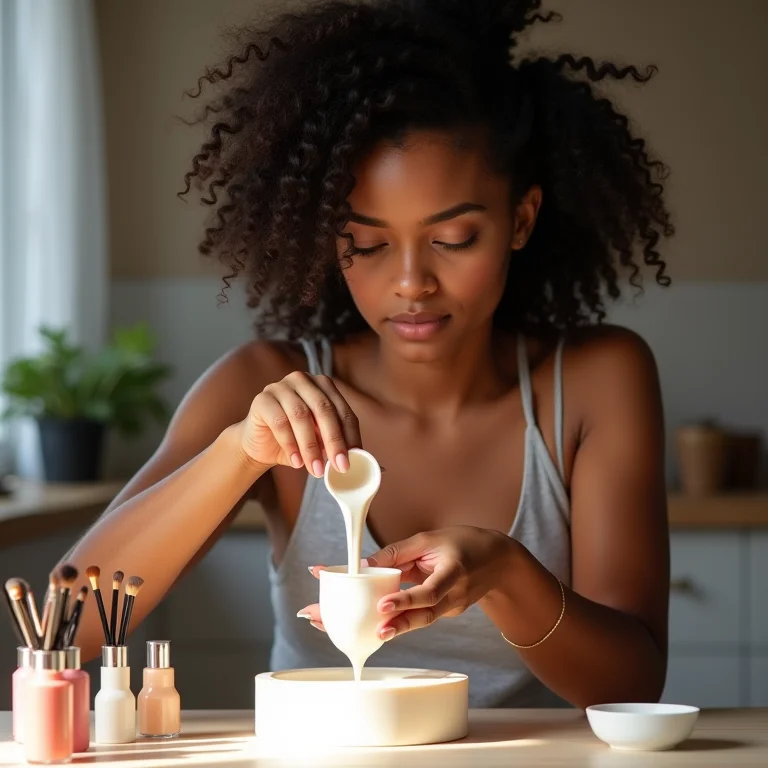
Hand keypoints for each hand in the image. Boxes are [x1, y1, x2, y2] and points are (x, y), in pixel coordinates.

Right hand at [239, 371, 360, 476]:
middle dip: (334, 441)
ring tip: (316, 470)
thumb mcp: (320, 442)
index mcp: (323, 385)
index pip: (343, 411)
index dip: (350, 436)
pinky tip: (296, 463)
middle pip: (324, 409)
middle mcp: (303, 380)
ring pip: (301, 415)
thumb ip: (335, 443)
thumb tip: (357, 456)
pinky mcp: (262, 399)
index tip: (354, 460)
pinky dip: (290, 445)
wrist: (260, 446)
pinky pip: (279, 422)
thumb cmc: (295, 441)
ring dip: (311, 447)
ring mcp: (281, 387)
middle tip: (339, 466)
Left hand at [298, 526, 513, 639]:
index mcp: (454, 572)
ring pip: (419, 622)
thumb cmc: (464, 543)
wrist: (500, 561)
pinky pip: (420, 617)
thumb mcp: (430, 538)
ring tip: (362, 635)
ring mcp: (451, 608)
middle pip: (422, 616)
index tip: (383, 606)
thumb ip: (397, 552)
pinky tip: (377, 623)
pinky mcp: (445, 612)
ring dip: (393, 628)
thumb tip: (363, 564)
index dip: (406, 600)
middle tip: (367, 631)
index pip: (429, 591)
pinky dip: (399, 620)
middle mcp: (454, 596)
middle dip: (393, 624)